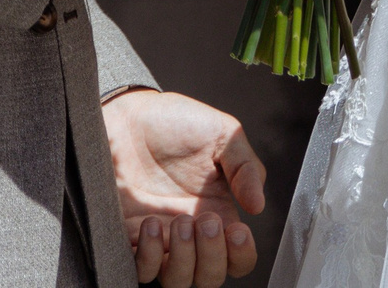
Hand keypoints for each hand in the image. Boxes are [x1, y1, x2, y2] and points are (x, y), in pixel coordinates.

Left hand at [103, 87, 264, 285]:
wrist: (129, 115)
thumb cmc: (177, 122)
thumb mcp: (224, 134)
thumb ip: (246, 168)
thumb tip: (258, 206)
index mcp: (220, 211)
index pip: (238, 258)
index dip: (242, 255)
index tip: (238, 231)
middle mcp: (191, 233)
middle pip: (210, 278)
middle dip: (212, 256)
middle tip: (205, 221)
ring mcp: (161, 239)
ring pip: (178, 281)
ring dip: (183, 259)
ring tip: (179, 221)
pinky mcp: (130, 238)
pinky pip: (143, 270)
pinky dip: (150, 255)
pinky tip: (151, 223)